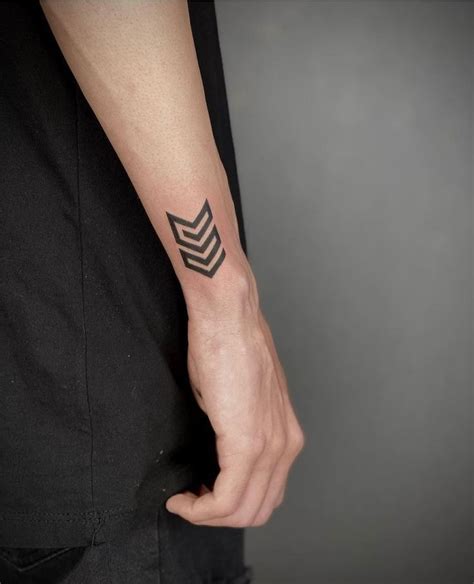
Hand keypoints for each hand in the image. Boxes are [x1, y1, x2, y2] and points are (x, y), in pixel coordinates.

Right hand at [164, 307, 304, 526]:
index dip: (231, 504)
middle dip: (219, 516)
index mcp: (285, 435)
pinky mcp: (247, 443)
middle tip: (192, 502)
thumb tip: (218, 454)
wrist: (227, 317)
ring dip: (209, 515)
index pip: (266, 494)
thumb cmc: (227, 347)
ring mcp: (270, 446)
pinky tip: (182, 498)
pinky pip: (225, 498)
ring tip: (186, 500)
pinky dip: (200, 508)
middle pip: (257, 511)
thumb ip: (237, 432)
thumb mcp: (238, 399)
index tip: (201, 493)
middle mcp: (285, 445)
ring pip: (243, 512)